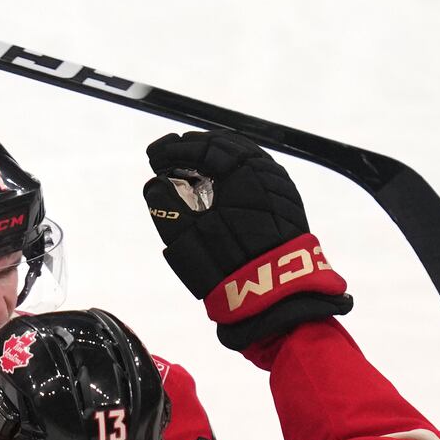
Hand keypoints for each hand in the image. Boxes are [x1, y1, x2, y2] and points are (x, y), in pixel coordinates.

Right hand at [143, 130, 350, 350]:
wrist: (274, 294)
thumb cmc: (226, 264)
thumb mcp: (186, 235)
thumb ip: (166, 205)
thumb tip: (155, 185)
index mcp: (241, 172)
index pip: (203, 148)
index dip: (175, 149)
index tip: (154, 154)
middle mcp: (264, 171)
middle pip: (226, 146)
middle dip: (196, 147)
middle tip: (170, 153)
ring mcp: (278, 185)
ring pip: (245, 157)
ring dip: (217, 157)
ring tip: (193, 165)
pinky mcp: (285, 201)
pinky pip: (256, 172)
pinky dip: (234, 169)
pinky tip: (221, 181)